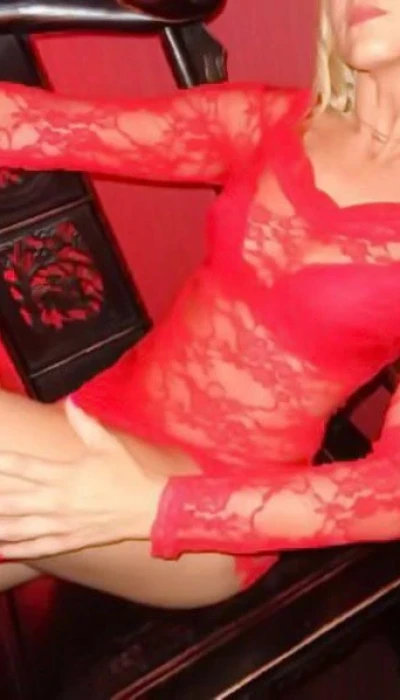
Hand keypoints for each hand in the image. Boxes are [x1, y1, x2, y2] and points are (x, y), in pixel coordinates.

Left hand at [0, 400, 165, 559]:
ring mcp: (61, 524)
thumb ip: (85, 423)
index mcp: (64, 474)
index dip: (0, 463)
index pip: (22, 467)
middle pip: (11, 501)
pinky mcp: (69, 540)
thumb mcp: (107, 443)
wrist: (150, 507)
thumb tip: (71, 400)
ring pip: (18, 528)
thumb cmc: (128, 472)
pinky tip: (1, 550)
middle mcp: (57, 501)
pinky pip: (37, 548)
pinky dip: (17, 550)